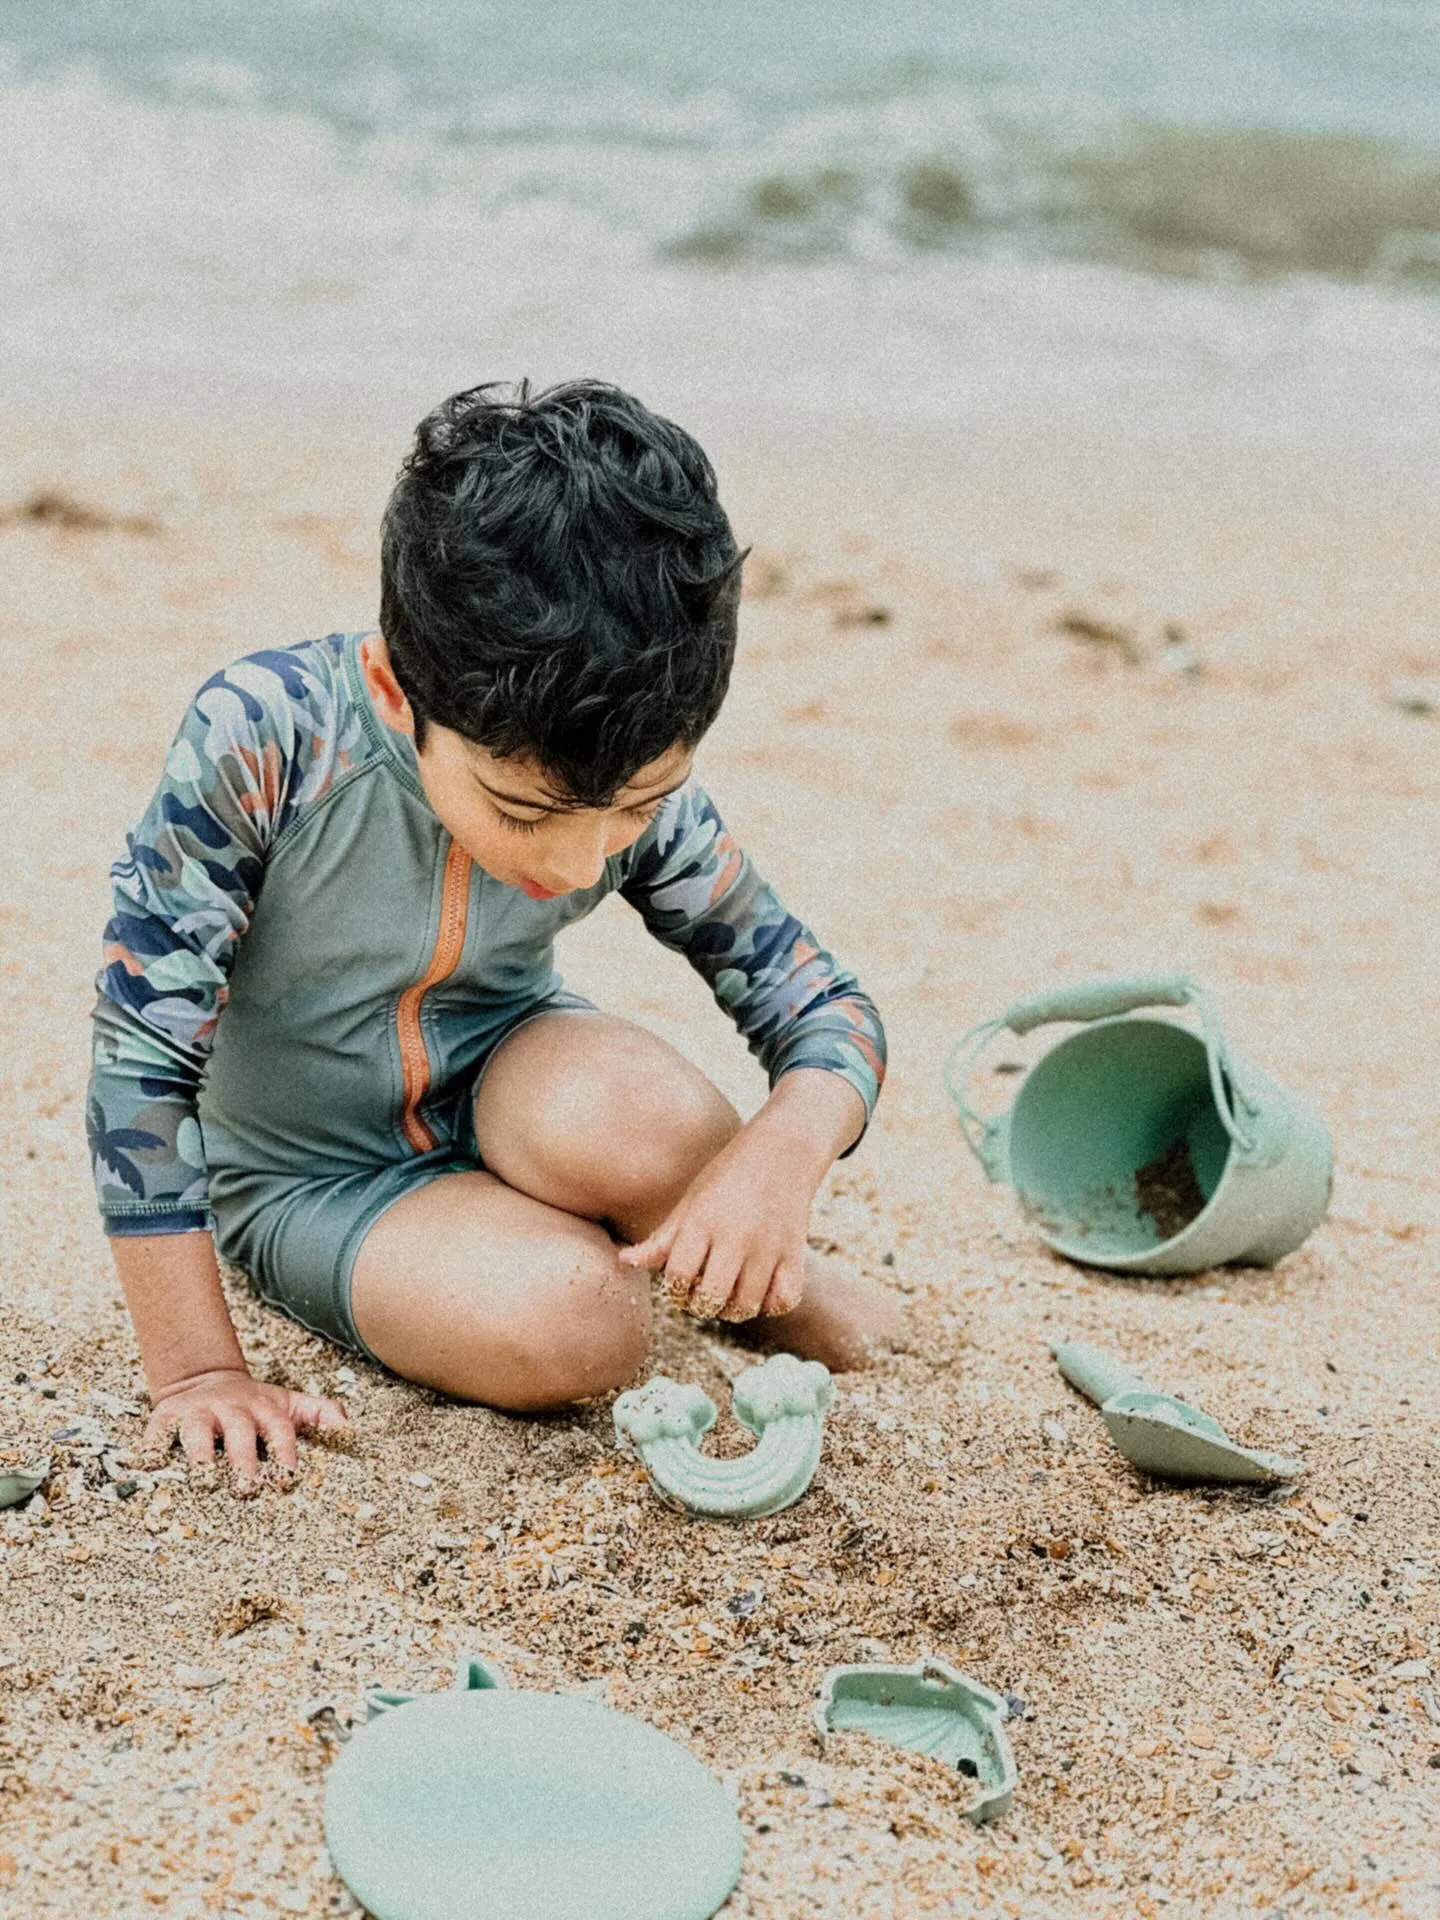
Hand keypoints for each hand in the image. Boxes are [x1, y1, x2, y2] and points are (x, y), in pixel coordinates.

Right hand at [143, 1366, 348, 1491]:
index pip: (279, 1428)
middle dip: (243, 1460)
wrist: (204, 1379)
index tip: (287, 1478)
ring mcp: (196, 1412)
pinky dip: (152, 1450)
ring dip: (199, 1455)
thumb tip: (348, 1428)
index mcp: (262, 1408)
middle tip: (246, 1490)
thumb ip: (319, 1413)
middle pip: (239, 1432)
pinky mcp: (165, 1417)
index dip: (284, 1451)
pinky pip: (156, 1435)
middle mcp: (230, 1408)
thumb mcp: (287, 1404)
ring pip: (197, 1432)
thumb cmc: (253, 1405)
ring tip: (202, 1482)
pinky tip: (151, 1470)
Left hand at [619, 1125, 815, 1322]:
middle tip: (704, 1292)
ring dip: (733, 1309)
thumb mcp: (691, 1202)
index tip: (682, 1281)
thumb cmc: (728, 1175)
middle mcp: (735, 1236)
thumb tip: (624, 1262)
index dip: (675, 1288)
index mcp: (702, 1221)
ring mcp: (768, 1247)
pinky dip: (771, 1305)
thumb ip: (662, 1239)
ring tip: (729, 1293)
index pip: (678, 1276)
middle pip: (711, 1299)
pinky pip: (784, 1301)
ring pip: (747, 1306)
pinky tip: (761, 1289)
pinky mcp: (795, 1253)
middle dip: (701, 1304)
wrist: (782, 1150)